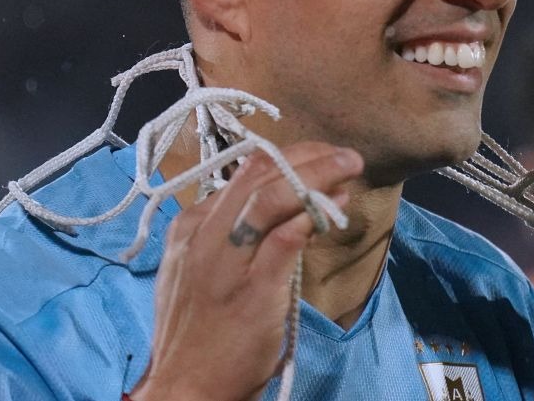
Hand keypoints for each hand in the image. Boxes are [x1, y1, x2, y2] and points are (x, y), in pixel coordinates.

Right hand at [130, 142, 362, 400]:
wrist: (184, 387)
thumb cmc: (197, 331)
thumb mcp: (199, 270)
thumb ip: (233, 235)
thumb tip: (290, 206)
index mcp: (190, 226)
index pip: (243, 172)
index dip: (289, 156)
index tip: (321, 156)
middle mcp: (203, 235)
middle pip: (259, 174)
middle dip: (308, 157)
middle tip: (346, 156)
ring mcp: (226, 262)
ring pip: (272, 197)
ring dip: (317, 176)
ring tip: (349, 169)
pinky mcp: (252, 291)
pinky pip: (283, 240)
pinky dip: (310, 218)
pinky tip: (332, 211)